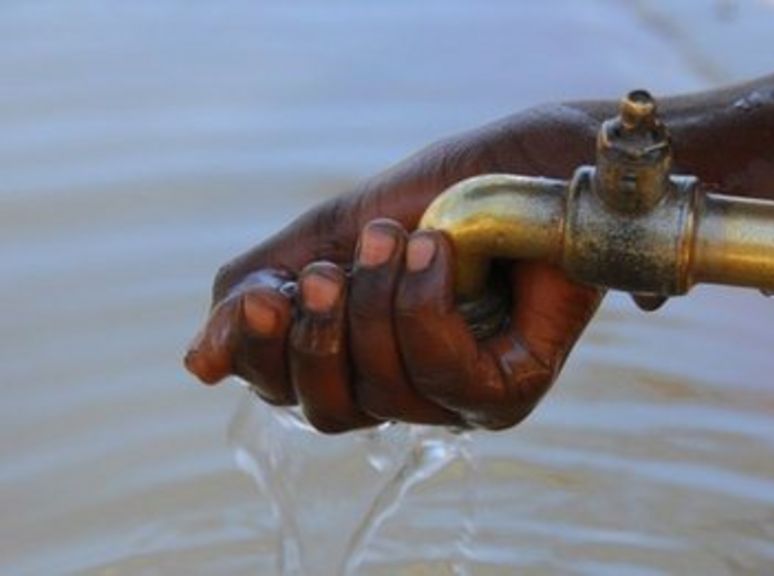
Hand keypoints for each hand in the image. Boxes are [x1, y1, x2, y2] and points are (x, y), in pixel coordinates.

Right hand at [184, 104, 604, 431]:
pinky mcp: (508, 392)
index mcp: (355, 355)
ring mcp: (457, 399)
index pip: (283, 390)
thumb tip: (197, 368)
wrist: (528, 162)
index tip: (268, 291)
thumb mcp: (331, 235)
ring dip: (378, 305)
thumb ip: (262, 294)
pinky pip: (445, 381)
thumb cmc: (438, 197)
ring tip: (398, 238)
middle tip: (330, 270)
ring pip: (384, 393)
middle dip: (318, 337)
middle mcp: (404, 389)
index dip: (262, 350)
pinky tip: (437, 254)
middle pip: (326, 412)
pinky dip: (426, 308)